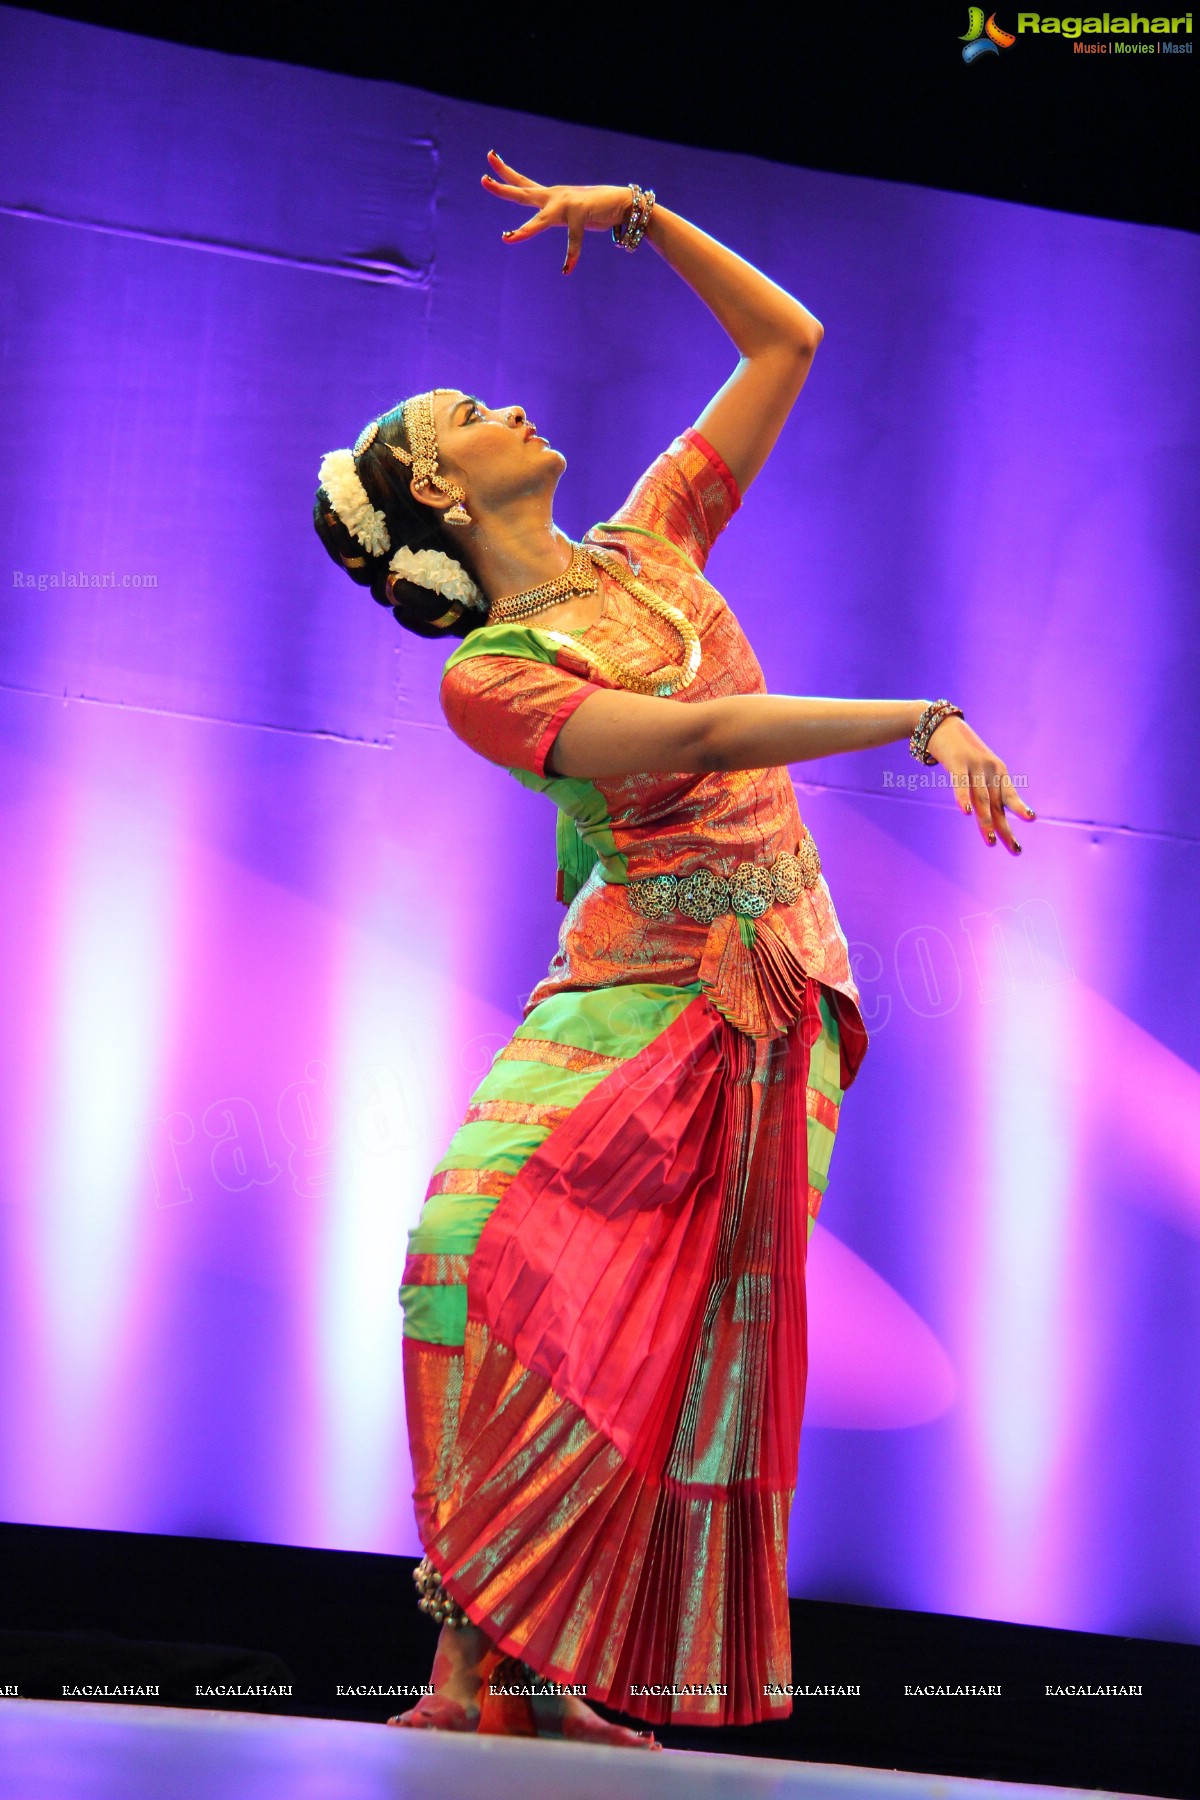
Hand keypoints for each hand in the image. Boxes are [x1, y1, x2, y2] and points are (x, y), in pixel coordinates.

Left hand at [481, 150, 635, 274]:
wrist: (623, 204)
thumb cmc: (597, 209)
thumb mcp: (571, 213)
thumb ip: (557, 216)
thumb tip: (547, 219)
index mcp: (550, 196)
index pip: (523, 183)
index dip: (505, 172)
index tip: (490, 157)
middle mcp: (554, 197)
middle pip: (523, 192)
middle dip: (502, 188)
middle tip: (483, 180)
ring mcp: (566, 204)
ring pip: (540, 220)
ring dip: (524, 231)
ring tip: (507, 239)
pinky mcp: (581, 214)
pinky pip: (574, 240)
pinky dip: (572, 256)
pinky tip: (567, 269)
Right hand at [924, 714, 1035, 853]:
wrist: (940, 724)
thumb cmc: (958, 749)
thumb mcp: (974, 767)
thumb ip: (980, 786)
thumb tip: (980, 812)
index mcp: (997, 771)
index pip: (1008, 798)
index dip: (1019, 813)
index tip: (1026, 830)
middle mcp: (990, 769)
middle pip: (998, 804)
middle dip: (1005, 828)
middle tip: (1015, 850)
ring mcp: (974, 765)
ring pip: (982, 798)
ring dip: (986, 820)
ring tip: (990, 841)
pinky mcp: (957, 762)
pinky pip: (960, 783)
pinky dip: (962, 797)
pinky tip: (964, 812)